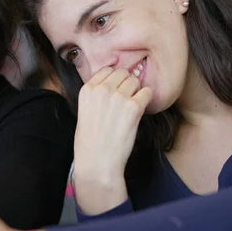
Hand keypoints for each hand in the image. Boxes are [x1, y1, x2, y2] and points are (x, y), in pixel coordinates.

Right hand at [73, 67, 151, 214]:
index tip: (116, 90)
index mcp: (87, 89)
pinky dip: (146, 100)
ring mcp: (118, 97)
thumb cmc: (90, 141)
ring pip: (135, 80)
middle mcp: (102, 89)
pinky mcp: (133, 107)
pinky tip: (140, 111)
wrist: (98, 162)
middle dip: (126, 84)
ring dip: (137, 91)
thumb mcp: (84, 111)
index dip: (114, 79)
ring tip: (132, 107)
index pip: (107, 69)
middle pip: (123, 73)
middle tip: (126, 100)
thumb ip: (97, 94)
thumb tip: (115, 82)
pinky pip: (147, 92)